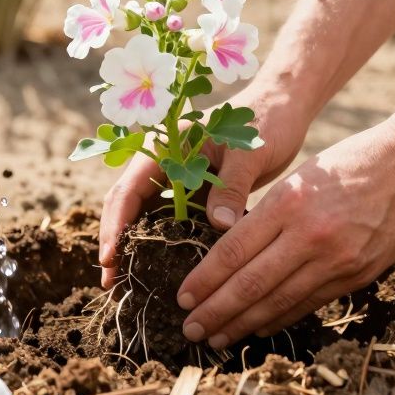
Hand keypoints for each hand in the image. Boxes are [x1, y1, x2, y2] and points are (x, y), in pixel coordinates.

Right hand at [98, 84, 310, 287]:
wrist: (284, 109)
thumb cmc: (265, 121)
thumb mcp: (248, 153)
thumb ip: (231, 187)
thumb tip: (219, 226)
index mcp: (166, 148)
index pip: (128, 190)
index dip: (115, 225)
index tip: (110, 257)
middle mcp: (164, 166)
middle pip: (128, 207)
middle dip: (116, 243)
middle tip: (111, 282)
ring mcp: (178, 181)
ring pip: (146, 218)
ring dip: (136, 248)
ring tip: (127, 285)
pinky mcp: (195, 194)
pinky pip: (173, 223)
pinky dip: (164, 245)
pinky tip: (163, 271)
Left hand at [176, 121, 394, 347]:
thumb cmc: (351, 162)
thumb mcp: (299, 177)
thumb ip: (268, 215)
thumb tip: (231, 251)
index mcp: (288, 203)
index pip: (233, 251)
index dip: (204, 280)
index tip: (182, 297)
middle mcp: (310, 235)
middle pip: (250, 284)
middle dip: (215, 312)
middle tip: (190, 329)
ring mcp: (337, 260)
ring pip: (278, 302)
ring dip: (243, 324)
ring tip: (218, 337)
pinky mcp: (357, 275)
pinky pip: (309, 304)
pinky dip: (280, 318)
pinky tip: (259, 328)